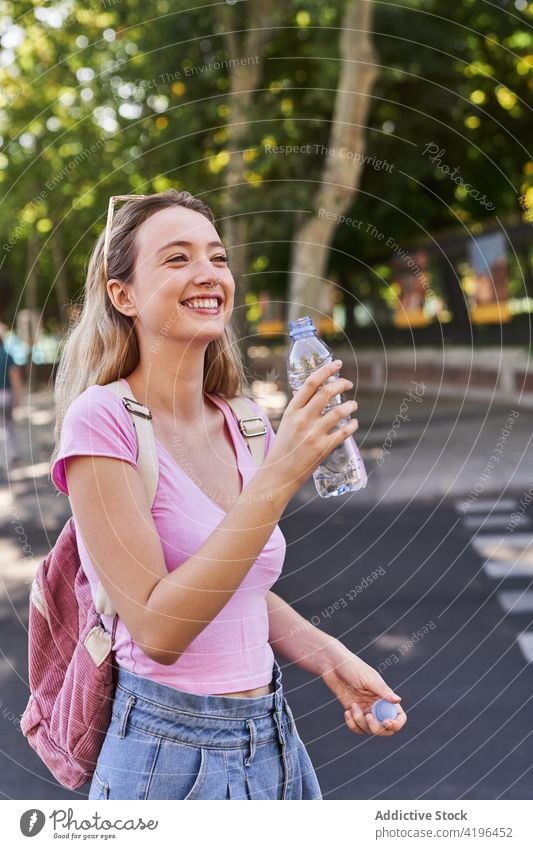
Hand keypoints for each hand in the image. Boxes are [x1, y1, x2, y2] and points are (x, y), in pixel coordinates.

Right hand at [265, 359, 358, 492]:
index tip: (337, 364)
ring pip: (339, 412)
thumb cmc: (282, 450)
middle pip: (327, 393)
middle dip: (341, 384)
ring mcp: (313, 434)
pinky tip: (354, 424)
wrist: (277, 475)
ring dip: (350, 405)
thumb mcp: (287, 424)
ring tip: (353, 404)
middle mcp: (302, 419)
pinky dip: (352, 426)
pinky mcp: (323, 448)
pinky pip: (344, 432)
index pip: (310, 383)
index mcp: (292, 411)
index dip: (326, 370)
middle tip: (348, 384)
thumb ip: (300, 411)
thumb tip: (315, 399)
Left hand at [321, 650, 406, 736]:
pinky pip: (357, 728)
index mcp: (385, 696)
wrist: (332, 664)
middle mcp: (377, 705)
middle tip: (368, 717)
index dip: (396, 723)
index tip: (386, 722)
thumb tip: (398, 700)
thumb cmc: (351, 666)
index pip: (398, 716)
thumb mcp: (368, 678)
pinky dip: (352, 724)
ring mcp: (365, 709)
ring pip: (369, 730)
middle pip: (385, 729)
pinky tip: (346, 712)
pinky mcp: (353, 712)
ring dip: (360, 722)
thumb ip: (383, 691)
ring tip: (352, 706)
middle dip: (377, 728)